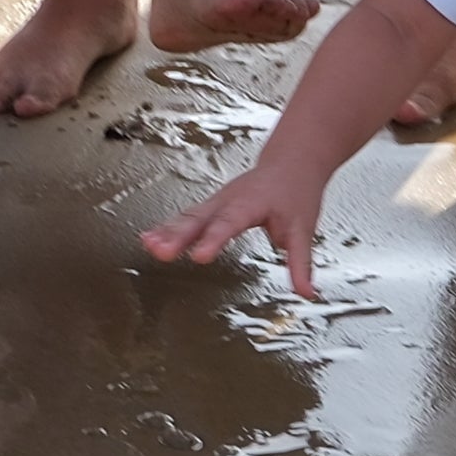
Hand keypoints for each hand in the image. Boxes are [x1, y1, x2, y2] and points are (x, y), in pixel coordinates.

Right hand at [141, 159, 328, 296]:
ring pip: (188, 216)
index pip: (230, 222)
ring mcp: (216, 201)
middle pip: (200, 218)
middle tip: (160, 251)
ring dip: (166, 231)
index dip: (214, 239)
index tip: (199, 256)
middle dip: (178, 235)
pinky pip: (185, 217)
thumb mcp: (304, 228)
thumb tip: (306, 293)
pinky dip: (166, 228)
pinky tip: (148, 239)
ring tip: (148, 246)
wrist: (291, 162)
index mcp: (252, 202)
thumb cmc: (295, 193)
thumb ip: (301, 262)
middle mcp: (229, 199)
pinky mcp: (209, 206)